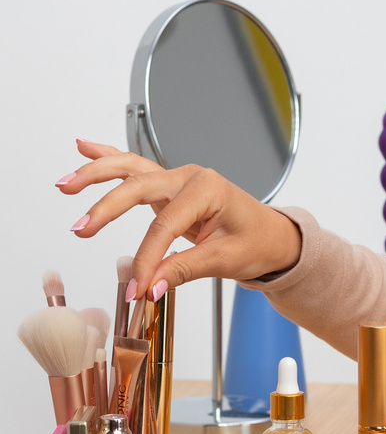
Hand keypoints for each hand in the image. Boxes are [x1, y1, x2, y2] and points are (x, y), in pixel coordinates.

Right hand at [55, 139, 302, 297]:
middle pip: (140, 186)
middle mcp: (191, 177)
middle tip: (80, 230)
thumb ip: (184, 270)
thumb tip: (148, 286)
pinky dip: (108, 158)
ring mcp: (178, 179)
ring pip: (131, 169)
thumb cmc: (256, 242)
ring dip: (96, 173)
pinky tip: (84, 147)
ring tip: (65, 183)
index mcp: (209, 189)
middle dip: (106, 207)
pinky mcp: (169, 188)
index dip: (146, 257)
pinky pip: (134, 170)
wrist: (271, 235)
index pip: (166, 224)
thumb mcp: (226, 260)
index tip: (135, 286)